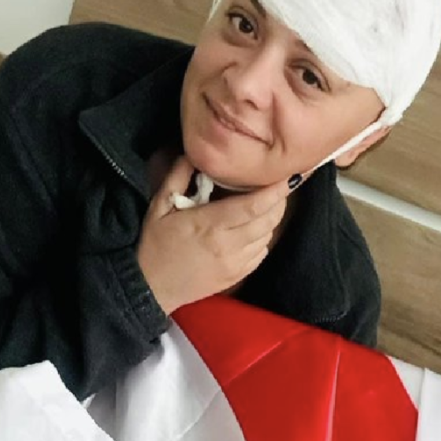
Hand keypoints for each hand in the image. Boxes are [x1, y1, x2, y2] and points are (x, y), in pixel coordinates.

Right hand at [137, 156, 291, 313]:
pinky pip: (261, 253)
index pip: (253, 206)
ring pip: (267, 236)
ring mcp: (235, 264)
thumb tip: (193, 153)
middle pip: (268, 220)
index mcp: (210, 225)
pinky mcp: (236, 276)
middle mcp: (228, 246)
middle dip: (278, 201)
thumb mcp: (158, 207)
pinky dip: (262, 238)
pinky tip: (252, 230)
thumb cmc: (154, 246)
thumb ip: (177, 177)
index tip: (290, 177)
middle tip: (277, 187)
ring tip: (263, 206)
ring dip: (270, 219)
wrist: (150, 287)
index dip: (275, 191)